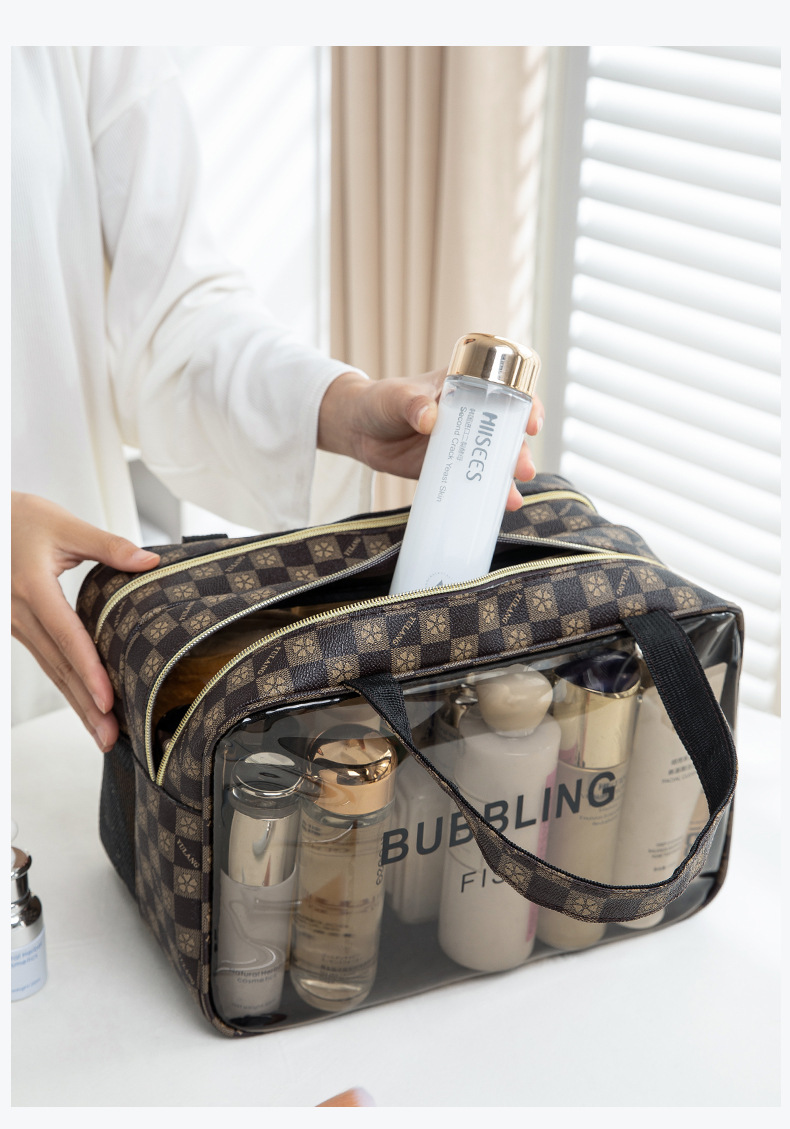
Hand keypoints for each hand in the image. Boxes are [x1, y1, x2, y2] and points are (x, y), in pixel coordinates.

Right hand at [11, 492, 160, 751]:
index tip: (109, 700)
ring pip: (51, 670)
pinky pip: (46, 661)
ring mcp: (16, 624)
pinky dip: (67, 685)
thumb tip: (149, 561)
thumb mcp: (64, 525)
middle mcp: (21, 613)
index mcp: (34, 588)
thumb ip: (108, 545)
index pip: (67, 638)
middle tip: (111, 736)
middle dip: (86, 705)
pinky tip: (85, 704)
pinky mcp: (19, 627)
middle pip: (59, 667)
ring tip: (102, 732)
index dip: (89, 671)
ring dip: (77, 703)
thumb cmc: (19, 519)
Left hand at [318, 370, 544, 510]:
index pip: (507, 392)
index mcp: (467, 388)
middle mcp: (472, 416)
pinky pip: (473, 482)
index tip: (531, 424)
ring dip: (507, 479)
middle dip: (519, 452)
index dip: (526, 406)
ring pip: (495, 461)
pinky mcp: (450, 469)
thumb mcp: (395, 397)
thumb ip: (412, 404)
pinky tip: (494, 510)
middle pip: (507, 433)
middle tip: (523, 469)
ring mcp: (463, 445)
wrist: (358, 430)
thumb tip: (429, 418)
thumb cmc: (380, 401)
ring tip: (512, 498)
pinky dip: (485, 496)